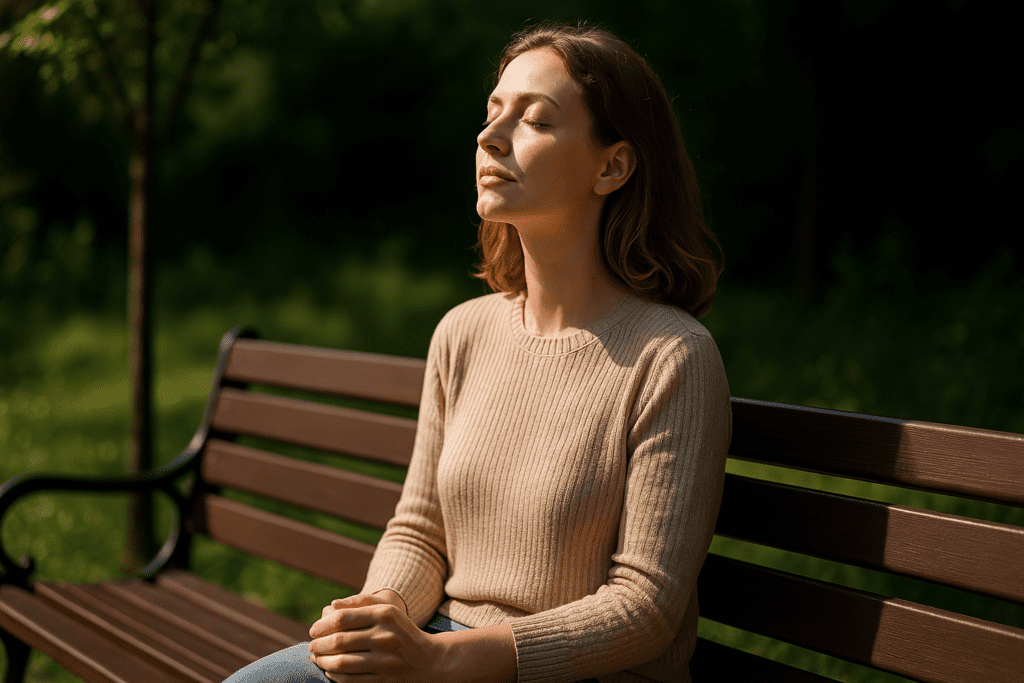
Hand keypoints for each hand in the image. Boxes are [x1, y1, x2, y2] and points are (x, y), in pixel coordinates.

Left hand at [308, 593, 441, 681]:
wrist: (430, 661)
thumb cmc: (401, 631)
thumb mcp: (388, 611)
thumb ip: (360, 605)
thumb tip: (330, 607)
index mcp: (385, 614)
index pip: (342, 618)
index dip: (321, 625)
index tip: (313, 631)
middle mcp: (385, 636)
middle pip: (338, 641)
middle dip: (318, 645)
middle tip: (311, 647)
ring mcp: (385, 661)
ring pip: (341, 662)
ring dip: (323, 661)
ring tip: (317, 659)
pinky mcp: (383, 681)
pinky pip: (350, 680)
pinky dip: (334, 675)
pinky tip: (330, 670)